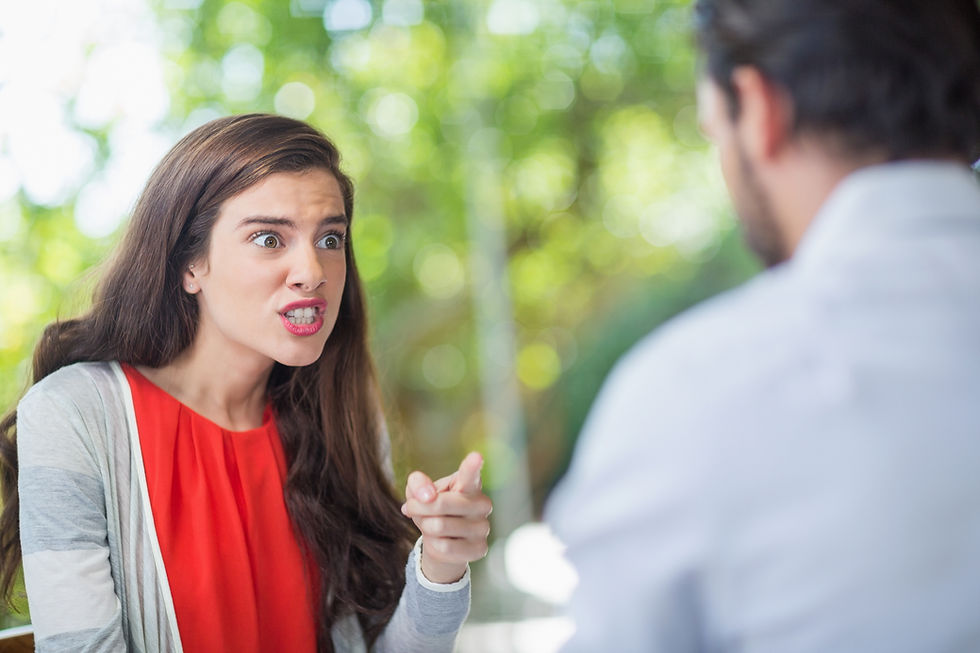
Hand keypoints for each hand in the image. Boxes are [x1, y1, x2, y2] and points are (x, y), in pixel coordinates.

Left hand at [401, 451, 492, 583]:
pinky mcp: (479, 549)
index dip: (472, 466)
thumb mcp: (420, 492)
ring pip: (439, 526)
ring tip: (429, 524)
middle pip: (441, 503)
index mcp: (470, 484)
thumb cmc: (433, 509)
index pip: (470, 475)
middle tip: (410, 508)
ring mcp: (483, 527)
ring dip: (425, 525)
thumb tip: (426, 495)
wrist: (443, 542)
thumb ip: (418, 484)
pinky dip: (433, 544)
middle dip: (419, 507)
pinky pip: (444, 547)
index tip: (476, 456)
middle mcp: (482, 503)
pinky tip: (440, 541)